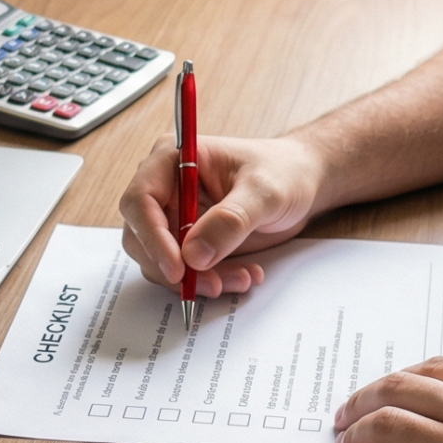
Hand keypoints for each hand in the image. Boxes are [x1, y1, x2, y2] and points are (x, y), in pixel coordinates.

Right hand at [117, 134, 327, 295]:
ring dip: (197, 280)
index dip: (152, 237)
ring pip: (162, 261)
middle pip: (142, 237)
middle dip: (175, 268)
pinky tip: (243, 275)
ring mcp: (176, 217)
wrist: (302, 183)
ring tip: (241, 278)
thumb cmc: (283, 171)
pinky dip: (210, 281)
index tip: (178, 268)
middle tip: (213, 284)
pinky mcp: (190, 241)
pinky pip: (185, 272)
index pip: (141, 200)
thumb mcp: (265, 191)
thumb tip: (194, 255)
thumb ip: (231, 220)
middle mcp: (167, 188)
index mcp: (173, 159)